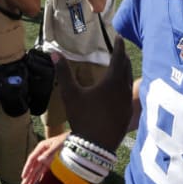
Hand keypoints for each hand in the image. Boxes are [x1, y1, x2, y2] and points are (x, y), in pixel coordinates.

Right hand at [20, 132, 67, 183]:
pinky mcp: (51, 162)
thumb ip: (49, 153)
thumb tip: (39, 160)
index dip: (27, 168)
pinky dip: (40, 177)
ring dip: (33, 179)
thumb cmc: (65, 140)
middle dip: (29, 177)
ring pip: (38, 170)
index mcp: (41, 147)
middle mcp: (42, 153)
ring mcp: (46, 158)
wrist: (74, 139)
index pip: (32, 159)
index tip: (23, 176)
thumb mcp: (57, 145)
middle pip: (34, 166)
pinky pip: (44, 171)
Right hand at [60, 36, 132, 151]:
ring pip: (128, 81)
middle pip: (126, 68)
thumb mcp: (70, 94)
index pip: (118, 58)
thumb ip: (63, 72)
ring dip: (125, 71)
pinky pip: (128, 94)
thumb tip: (54, 53)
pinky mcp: (127, 114)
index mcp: (112, 82)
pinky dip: (125, 85)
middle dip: (123, 57)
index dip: (119, 46)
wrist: (95, 146)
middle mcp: (124, 90)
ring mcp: (127, 103)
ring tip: (120, 66)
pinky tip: (120, 90)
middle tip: (120, 49)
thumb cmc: (83, 118)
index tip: (119, 36)